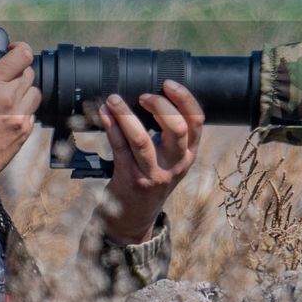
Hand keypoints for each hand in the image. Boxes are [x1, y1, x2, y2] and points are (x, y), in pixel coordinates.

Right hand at [0, 41, 41, 178]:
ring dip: (24, 91)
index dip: (19, 49)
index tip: (12, 51)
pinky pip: (32, 114)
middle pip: (29, 73)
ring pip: (35, 93)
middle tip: (5, 77)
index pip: (22, 55)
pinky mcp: (23, 133)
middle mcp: (10, 97)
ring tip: (9, 96)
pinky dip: (23, 111)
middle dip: (17, 72)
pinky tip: (8, 115)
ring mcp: (19, 116)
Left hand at [97, 80, 203, 244]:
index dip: (185, 99)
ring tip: (114, 99)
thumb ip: (167, 135)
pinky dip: (111, 127)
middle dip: (160, 106)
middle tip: (143, 95)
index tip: (169, 83)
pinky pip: (120, 148)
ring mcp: (154, 174)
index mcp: (188, 155)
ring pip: (143, 139)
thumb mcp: (168, 160)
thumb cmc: (150, 179)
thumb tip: (150, 94)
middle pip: (177, 129)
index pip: (197, 122)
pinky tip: (104, 114)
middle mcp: (175, 165)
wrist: (134, 218)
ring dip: (126, 115)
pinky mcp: (131, 180)